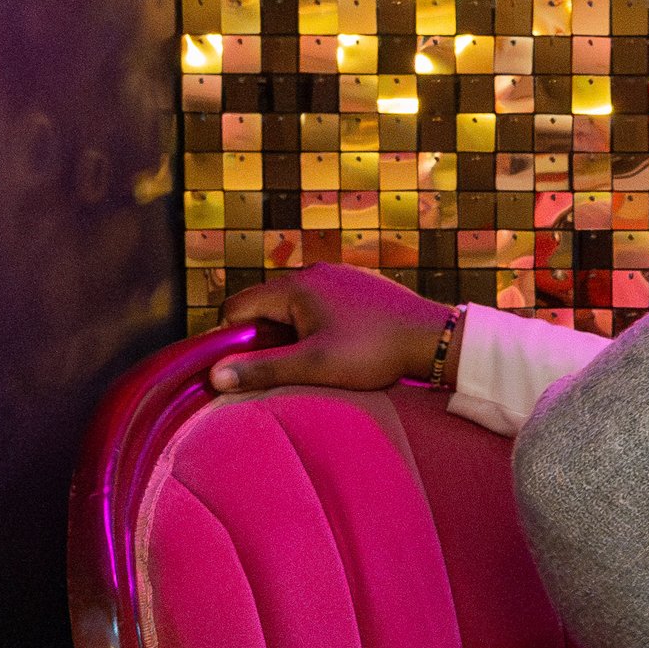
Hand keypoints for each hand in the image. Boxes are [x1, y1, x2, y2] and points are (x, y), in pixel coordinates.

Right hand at [210, 266, 448, 395]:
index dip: (231, 339)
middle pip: (266, 306)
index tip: (242, 367)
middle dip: (265, 338)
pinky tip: (339, 348)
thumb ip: (262, 370)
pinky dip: (318, 325)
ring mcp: (339, 275)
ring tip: (316, 361)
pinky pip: (322, 303)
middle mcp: (314, 271)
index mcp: (295, 285)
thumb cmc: (373, 351)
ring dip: (293, 334)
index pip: (237, 307)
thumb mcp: (314, 365)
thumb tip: (215, 376)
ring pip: (295, 306)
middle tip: (285, 369)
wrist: (433, 338)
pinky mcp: (359, 285)